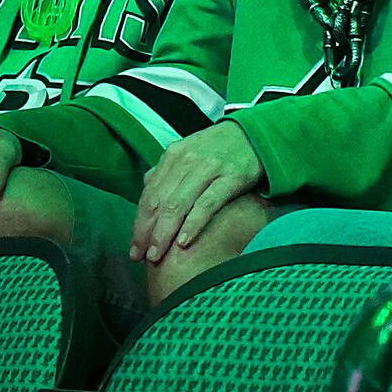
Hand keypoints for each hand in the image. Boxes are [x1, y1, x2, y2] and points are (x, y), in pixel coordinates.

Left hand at [132, 121, 266, 264]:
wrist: (258, 133)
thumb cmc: (220, 148)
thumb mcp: (190, 151)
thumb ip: (167, 170)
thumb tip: (147, 187)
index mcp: (174, 156)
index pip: (149, 195)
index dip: (138, 224)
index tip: (133, 248)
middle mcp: (187, 160)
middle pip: (159, 203)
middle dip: (147, 233)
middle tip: (140, 257)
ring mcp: (209, 168)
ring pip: (178, 205)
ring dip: (164, 233)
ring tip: (157, 255)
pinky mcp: (232, 177)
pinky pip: (207, 204)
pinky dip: (193, 224)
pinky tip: (184, 242)